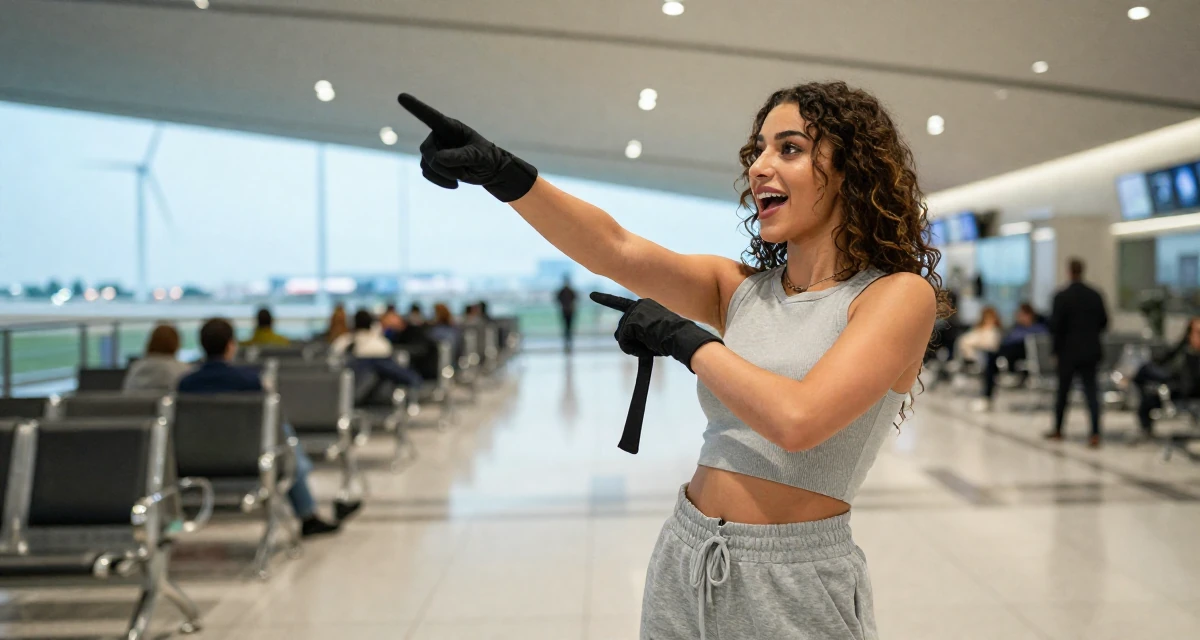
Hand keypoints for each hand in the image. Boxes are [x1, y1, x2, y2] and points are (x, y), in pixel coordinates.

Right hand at [397, 93, 537, 202]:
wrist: (489, 170)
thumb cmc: (487, 157)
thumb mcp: (478, 155)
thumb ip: (461, 156)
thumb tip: (438, 158)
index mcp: (450, 126)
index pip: (430, 116)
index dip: (416, 107)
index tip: (401, 96)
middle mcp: (438, 135)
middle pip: (427, 150)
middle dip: (442, 165)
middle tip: (462, 172)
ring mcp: (434, 149)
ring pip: (426, 164)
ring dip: (444, 175)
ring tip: (462, 175)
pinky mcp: (433, 163)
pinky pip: (427, 173)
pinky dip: (441, 181)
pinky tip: (455, 184)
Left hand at [590, 293, 723, 372]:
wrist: (683, 337)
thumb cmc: (675, 339)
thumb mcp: (659, 333)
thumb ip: (644, 334)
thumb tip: (637, 346)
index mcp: (645, 306)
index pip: (620, 304)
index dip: (606, 300)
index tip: (592, 296)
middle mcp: (638, 305)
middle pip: (621, 331)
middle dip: (631, 343)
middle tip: (651, 345)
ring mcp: (634, 312)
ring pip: (622, 338)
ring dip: (634, 347)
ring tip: (652, 345)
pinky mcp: (631, 321)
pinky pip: (624, 343)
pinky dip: (634, 350)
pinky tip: (648, 347)